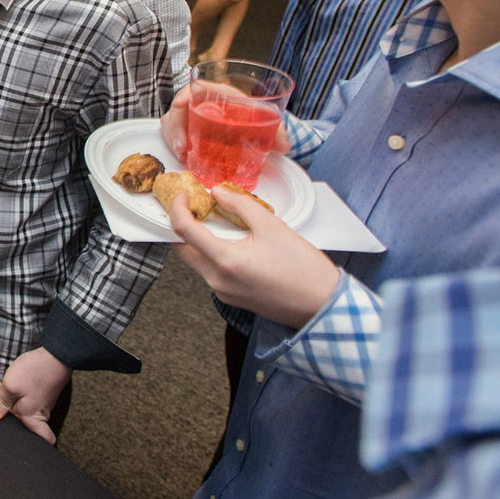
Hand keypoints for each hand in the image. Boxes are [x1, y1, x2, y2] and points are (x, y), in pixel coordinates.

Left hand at [0, 347, 70, 445]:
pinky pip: (24, 397)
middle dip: (5, 413)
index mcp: (34, 418)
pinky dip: (13, 392)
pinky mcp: (41, 392)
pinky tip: (2, 383)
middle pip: (22, 422)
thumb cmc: (38, 372)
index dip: (34, 447)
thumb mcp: (11, 387)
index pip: (42, 441)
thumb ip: (0, 403)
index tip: (19, 445)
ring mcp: (41, 403)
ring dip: (6, 399)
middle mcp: (39, 413)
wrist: (56, 354)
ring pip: (21, 407)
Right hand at [160, 83, 290, 161]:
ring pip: (173, 124)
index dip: (186, 94)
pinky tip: (184, 158)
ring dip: (174, 139)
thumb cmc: (253, 117)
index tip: (180, 104)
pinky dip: (176, 147)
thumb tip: (285, 146)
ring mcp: (192, 117)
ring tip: (181, 155)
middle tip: (181, 146)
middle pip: (180, 109)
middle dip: (175, 128)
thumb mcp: (265, 121)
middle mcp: (202, 103)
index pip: (198, 87)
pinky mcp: (187, 131)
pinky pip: (175, 136)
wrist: (249, 126)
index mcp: (220, 94)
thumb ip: (277, 132)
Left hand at [165, 188, 340, 328]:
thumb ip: (240, 205)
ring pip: (196, 262)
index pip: (184, 231)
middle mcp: (217, 280)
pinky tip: (230, 242)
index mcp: (225, 261)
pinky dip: (212, 254)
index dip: (177, 208)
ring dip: (198, 241)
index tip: (183, 195)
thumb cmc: (303, 269)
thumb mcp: (273, 227)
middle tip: (194, 206)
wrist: (322, 305)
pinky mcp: (232, 298)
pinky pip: (211, 272)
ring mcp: (223, 292)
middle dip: (182, 226)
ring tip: (215, 221)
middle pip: (183, 249)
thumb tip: (217, 193)